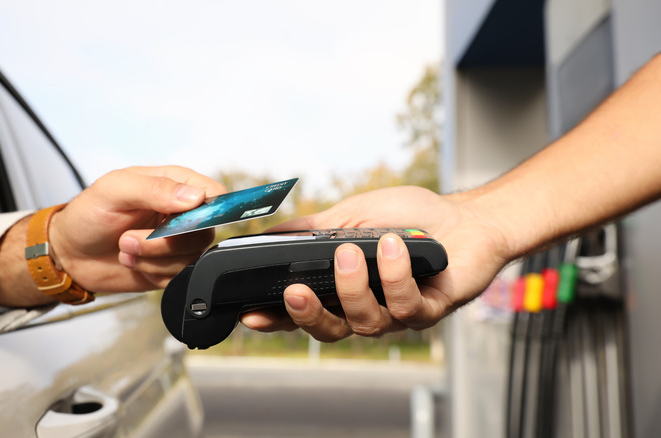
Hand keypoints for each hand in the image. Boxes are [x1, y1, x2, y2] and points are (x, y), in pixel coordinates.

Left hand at [49, 166, 225, 292]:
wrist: (70, 253)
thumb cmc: (88, 215)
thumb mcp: (113, 190)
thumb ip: (153, 188)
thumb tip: (194, 196)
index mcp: (175, 184)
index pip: (214, 194)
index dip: (206, 210)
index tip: (177, 222)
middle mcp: (182, 212)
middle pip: (204, 231)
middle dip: (164, 242)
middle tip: (129, 239)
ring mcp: (178, 242)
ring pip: (191, 257)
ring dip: (153, 259)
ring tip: (126, 249)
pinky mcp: (171, 267)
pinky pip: (180, 276)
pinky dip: (154, 274)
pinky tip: (134, 262)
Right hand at [240, 186, 512, 340]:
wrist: (464, 217)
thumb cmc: (408, 217)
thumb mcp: (351, 215)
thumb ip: (313, 229)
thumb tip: (269, 234)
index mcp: (342, 289)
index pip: (304, 310)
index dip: (276, 317)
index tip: (251, 313)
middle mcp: (367, 308)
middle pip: (329, 330)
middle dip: (308, 314)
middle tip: (295, 291)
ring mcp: (397, 314)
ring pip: (364, 322)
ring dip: (353, 287)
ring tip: (350, 252)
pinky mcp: (428, 310)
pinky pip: (405, 307)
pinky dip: (395, 275)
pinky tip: (394, 247)